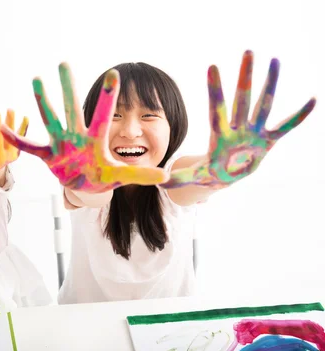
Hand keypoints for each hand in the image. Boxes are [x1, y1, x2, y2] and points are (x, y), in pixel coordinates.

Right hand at [0, 63, 167, 192]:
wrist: (86, 185)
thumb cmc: (103, 177)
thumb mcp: (122, 176)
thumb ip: (140, 174)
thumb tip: (166, 176)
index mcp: (96, 139)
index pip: (103, 115)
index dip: (108, 96)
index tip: (113, 73)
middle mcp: (77, 136)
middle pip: (73, 108)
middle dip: (68, 87)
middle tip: (64, 63)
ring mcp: (61, 143)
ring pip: (51, 119)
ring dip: (43, 101)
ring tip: (37, 79)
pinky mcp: (49, 155)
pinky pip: (30, 147)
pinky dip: (16, 139)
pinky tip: (3, 126)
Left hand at [162, 50, 315, 188]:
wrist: (225, 177)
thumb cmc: (209, 173)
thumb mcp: (195, 176)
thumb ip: (180, 177)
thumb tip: (159, 180)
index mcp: (219, 135)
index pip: (216, 109)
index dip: (215, 90)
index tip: (212, 66)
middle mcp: (237, 128)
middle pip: (242, 98)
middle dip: (245, 76)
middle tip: (248, 51)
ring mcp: (253, 132)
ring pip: (263, 104)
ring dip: (270, 84)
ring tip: (275, 61)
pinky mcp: (266, 141)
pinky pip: (285, 126)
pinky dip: (298, 116)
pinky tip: (312, 100)